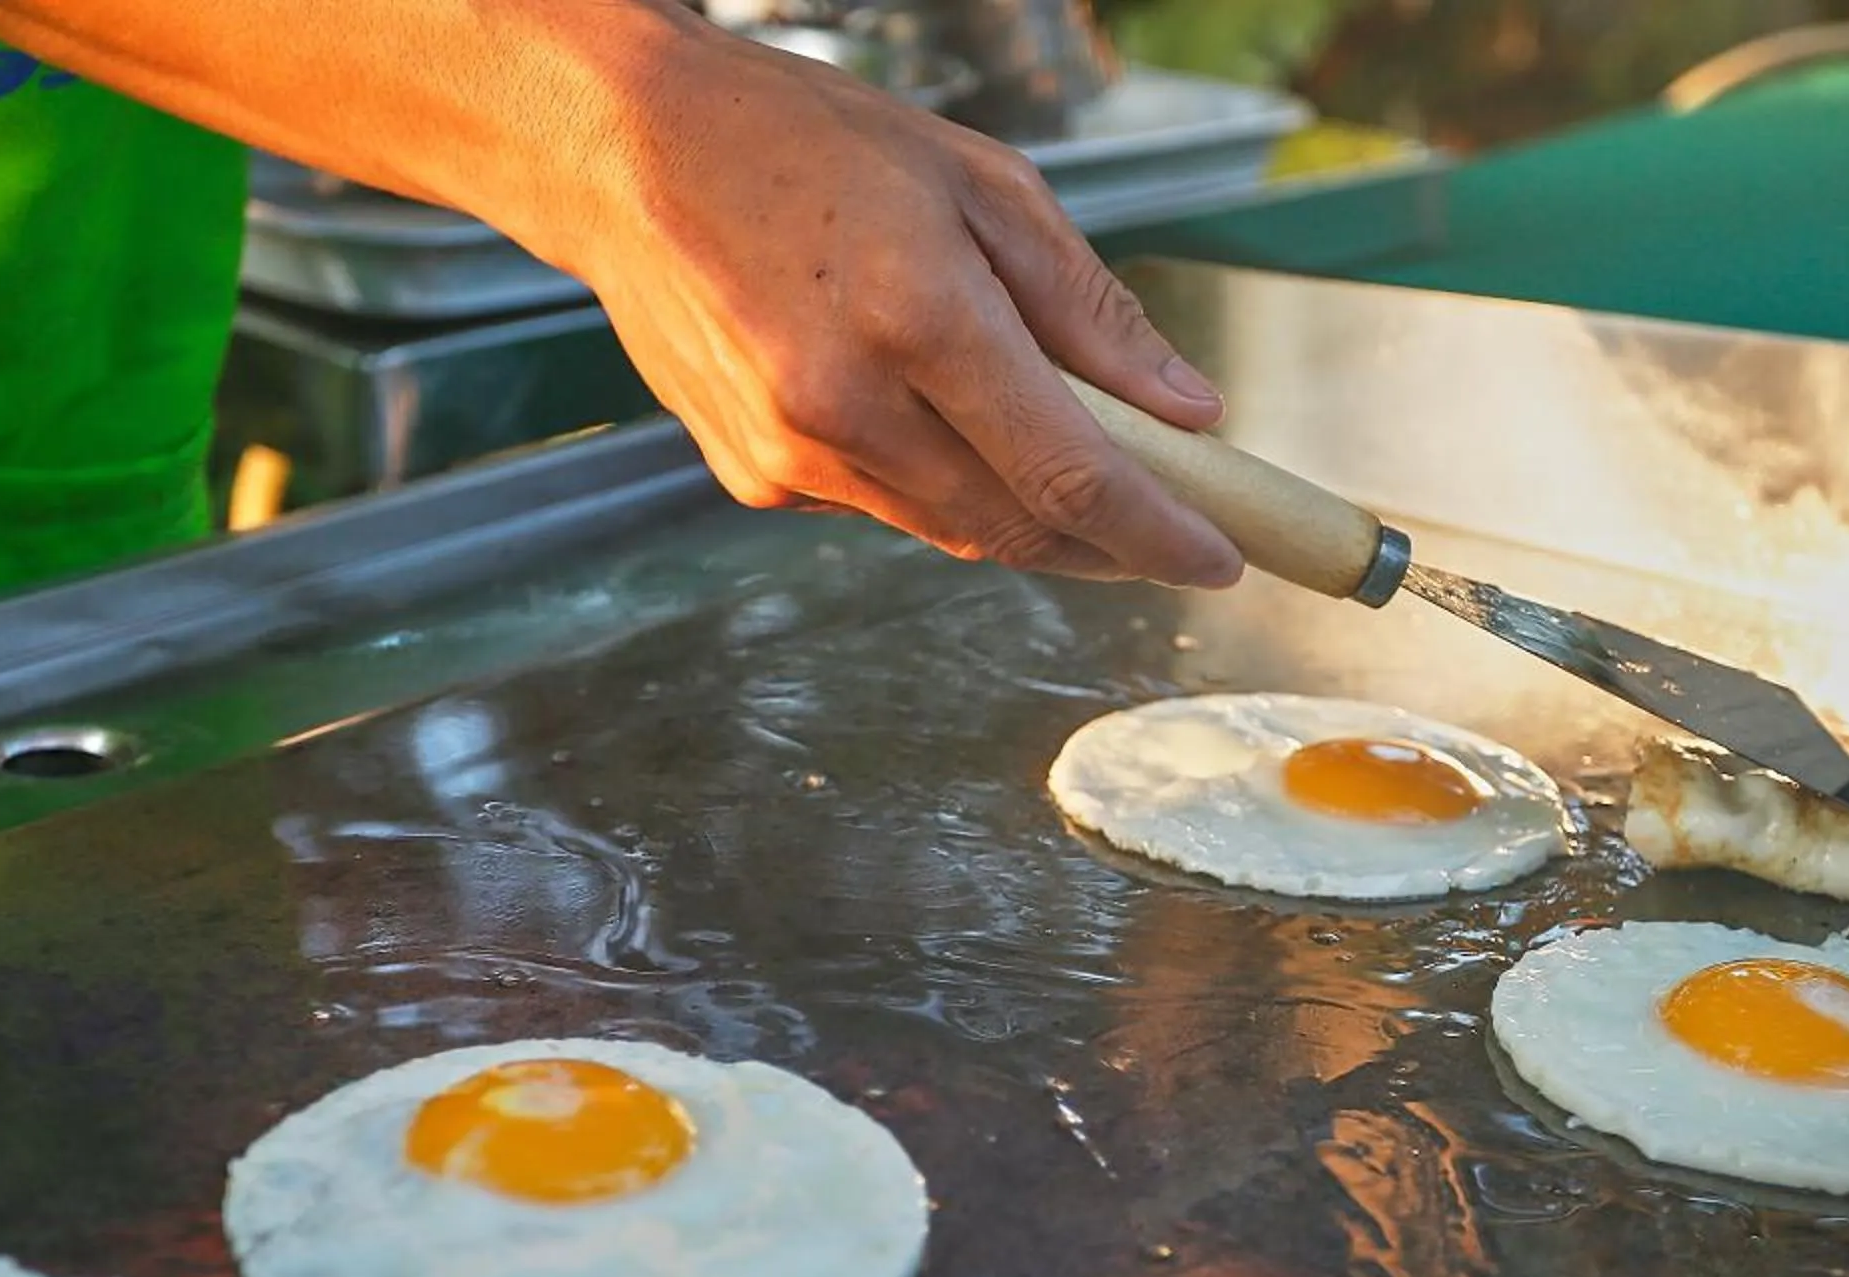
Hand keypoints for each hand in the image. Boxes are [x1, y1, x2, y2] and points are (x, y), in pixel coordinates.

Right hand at [548, 23, 1245, 586]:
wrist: (629, 156)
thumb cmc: (804, 145)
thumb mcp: (981, 187)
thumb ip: (1089, 310)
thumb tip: (1184, 409)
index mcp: (920, 318)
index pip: (1071, 473)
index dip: (1159, 534)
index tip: (1219, 559)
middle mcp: (848, 407)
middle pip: (1018, 528)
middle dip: (1104, 542)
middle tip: (1165, 523)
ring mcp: (791, 455)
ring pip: (951, 529)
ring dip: (1022, 515)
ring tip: (1056, 457)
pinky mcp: (753, 478)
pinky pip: (879, 507)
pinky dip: (930, 483)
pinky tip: (917, 411)